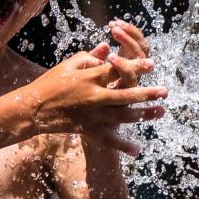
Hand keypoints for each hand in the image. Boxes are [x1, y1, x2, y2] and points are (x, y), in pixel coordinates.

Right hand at [27, 24, 164, 155]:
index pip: (117, 70)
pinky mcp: (88, 129)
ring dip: (142, 115)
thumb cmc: (51, 83)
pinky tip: (137, 149)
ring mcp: (92, 115)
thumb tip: (107, 48)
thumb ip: (90, 57)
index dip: (135, 66)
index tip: (151, 65)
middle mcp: (94, 96)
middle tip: (164, 92)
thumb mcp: (68, 65)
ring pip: (122, 116)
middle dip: (147, 93)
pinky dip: (122, 145)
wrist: (33, 108)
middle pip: (125, 94)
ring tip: (159, 112)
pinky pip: (108, 139)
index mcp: (89, 77)